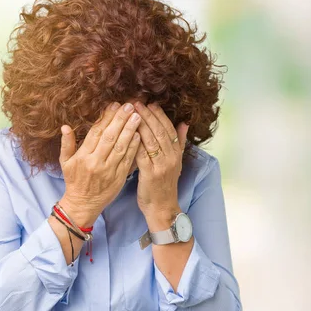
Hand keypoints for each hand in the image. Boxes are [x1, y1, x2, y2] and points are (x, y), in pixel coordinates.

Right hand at [57, 102, 141, 226]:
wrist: (83, 205)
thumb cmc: (74, 181)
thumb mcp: (65, 163)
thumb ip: (66, 144)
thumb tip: (65, 126)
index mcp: (83, 156)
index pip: (96, 132)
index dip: (106, 118)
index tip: (114, 105)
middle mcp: (96, 162)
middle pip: (110, 137)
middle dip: (120, 120)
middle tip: (129, 106)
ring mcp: (109, 170)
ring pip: (121, 147)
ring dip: (130, 131)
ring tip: (137, 117)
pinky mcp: (119, 178)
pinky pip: (127, 160)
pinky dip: (134, 148)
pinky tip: (139, 136)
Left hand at [133, 101, 188, 230]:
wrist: (162, 208)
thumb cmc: (164, 185)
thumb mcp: (175, 162)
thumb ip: (179, 142)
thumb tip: (184, 123)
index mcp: (176, 153)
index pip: (169, 129)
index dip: (160, 115)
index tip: (150, 103)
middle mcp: (171, 158)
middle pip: (159, 131)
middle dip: (148, 115)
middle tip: (137, 102)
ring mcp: (161, 166)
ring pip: (151, 140)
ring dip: (140, 124)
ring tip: (130, 112)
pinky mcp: (150, 174)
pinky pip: (142, 154)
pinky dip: (135, 142)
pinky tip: (127, 133)